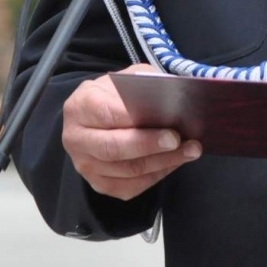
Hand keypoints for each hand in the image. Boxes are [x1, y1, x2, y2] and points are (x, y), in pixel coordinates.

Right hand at [60, 65, 200, 200]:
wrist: (96, 117)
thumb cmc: (116, 95)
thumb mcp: (128, 79)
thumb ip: (145, 86)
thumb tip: (172, 99)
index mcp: (80, 106)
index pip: (109, 115)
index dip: (139, 123)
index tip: (169, 127)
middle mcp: (76, 138)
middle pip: (114, 148)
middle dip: (151, 146)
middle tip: (180, 141)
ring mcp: (85, 165)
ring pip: (126, 171)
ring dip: (162, 163)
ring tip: (190, 151)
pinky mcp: (98, 184)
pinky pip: (130, 187)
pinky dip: (156, 176)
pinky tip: (174, 162)